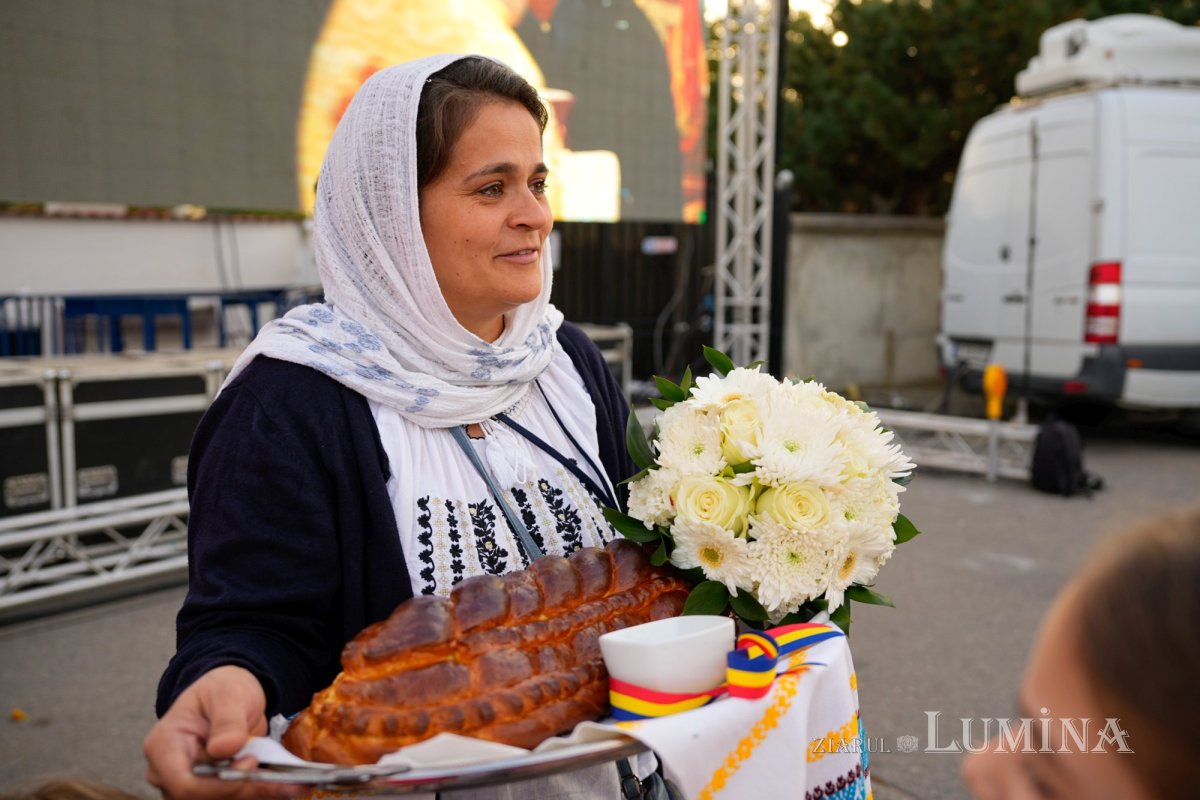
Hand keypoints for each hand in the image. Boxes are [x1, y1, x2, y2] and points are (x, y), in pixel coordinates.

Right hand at [144, 665, 302, 798]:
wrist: (230, 695)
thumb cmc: (221, 689)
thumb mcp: (226, 694)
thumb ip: (226, 720)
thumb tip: (224, 749)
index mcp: (164, 747)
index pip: (184, 783)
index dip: (217, 783)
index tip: (250, 762)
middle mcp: (171, 773)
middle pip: (204, 797)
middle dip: (245, 790)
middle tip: (285, 782)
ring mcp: (192, 784)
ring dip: (259, 793)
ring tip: (296, 786)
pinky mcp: (214, 789)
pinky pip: (237, 796)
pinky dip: (263, 792)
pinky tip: (291, 787)